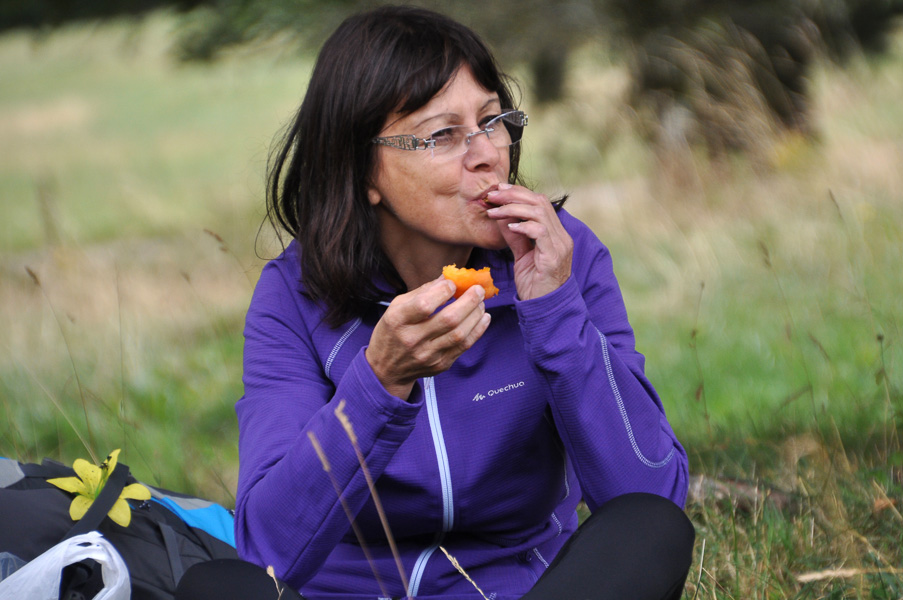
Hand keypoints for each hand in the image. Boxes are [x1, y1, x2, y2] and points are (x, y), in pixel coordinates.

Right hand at [366, 278, 490, 399]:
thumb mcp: (397, 307)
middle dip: (469, 301)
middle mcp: (412, 339)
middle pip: (448, 320)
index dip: (443, 291)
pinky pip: (464, 347)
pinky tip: (483, 318)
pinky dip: (478, 330)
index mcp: (398, 320)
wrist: (387, 368)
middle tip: (478, 290)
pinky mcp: (440, 365)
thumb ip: (422, 291)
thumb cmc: (393, 331)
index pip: (424, 304)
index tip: (452, 283)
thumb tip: (448, 278)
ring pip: (459, 334)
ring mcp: (427, 355)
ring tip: (481, 303)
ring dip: (476, 315)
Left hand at [486, 183, 572, 299]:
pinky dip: (523, 225)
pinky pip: (540, 231)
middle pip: (540, 202)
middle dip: (514, 195)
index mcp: (556, 234)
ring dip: (514, 208)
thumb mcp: (522, 255)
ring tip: (495, 211)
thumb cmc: (534, 285)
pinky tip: (510, 227)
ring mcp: (560, 246)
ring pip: (539, 213)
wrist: (545, 309)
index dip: (519, 192)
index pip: (540, 202)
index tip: (498, 189)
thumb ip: (515, 235)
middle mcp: (561, 237)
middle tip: (493, 195)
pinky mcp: (553, 257)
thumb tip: (501, 216)